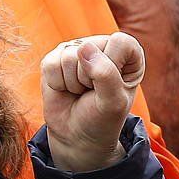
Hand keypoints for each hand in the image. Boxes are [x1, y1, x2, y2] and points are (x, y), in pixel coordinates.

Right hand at [41, 32, 144, 172]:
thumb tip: (83, 48)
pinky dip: (57, 83)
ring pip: (68, 56)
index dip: (113, 65)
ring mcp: (76, 50)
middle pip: (89, 48)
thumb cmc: (102, 119)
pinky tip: (66, 90)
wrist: (77, 136)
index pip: (120, 42)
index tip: (112, 86)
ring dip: (73, 83)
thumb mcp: (113, 102)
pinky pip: (51, 64)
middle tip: (92, 92)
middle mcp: (102, 46)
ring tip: (80, 92)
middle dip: (88, 79)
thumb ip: (106, 74)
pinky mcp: (55, 58)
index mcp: (128, 53)